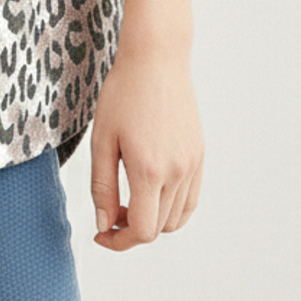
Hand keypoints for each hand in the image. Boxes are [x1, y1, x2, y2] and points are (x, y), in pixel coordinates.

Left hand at [90, 44, 203, 250]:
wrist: (156, 60)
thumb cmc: (123, 93)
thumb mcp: (102, 139)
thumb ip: (102, 186)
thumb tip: (104, 224)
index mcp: (149, 170)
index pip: (142, 230)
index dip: (119, 241)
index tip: (101, 234)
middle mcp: (177, 173)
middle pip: (159, 228)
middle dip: (131, 231)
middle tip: (109, 212)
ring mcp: (192, 165)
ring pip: (176, 218)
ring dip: (152, 220)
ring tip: (128, 200)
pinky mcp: (199, 156)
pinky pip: (190, 199)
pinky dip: (171, 208)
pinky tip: (150, 192)